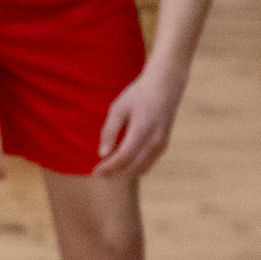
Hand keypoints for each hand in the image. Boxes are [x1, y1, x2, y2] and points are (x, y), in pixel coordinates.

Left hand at [95, 63, 185, 177]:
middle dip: (114, 173)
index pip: (124, 157)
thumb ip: (110, 131)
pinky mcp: (164, 145)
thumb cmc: (139, 95)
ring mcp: (162, 144)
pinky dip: (134, 168)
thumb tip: (102, 154)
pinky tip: (122, 164)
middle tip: (98, 173)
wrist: (165, 86)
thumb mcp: (119, 108)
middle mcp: (155, 140)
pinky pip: (148, 164)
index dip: (108, 167)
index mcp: (143, 129)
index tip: (95, 172)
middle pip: (132, 167)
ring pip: (141, 169)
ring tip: (108, 170)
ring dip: (124, 173)